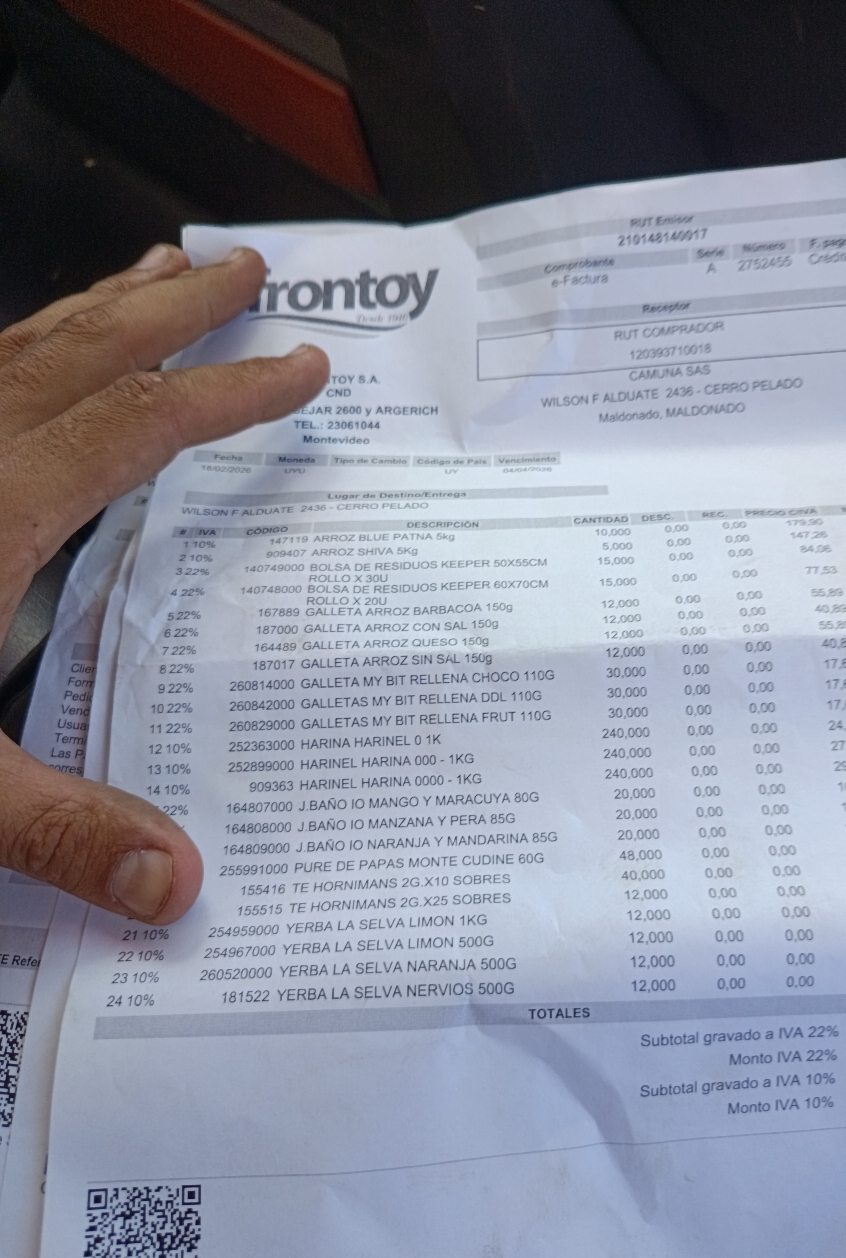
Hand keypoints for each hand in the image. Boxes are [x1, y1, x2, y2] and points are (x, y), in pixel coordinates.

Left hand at [0, 245, 328, 923]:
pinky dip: (27, 345)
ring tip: (157, 274)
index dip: (229, 394)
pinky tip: (33, 358)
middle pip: (85, 349)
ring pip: (20, 342)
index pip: (140, 427)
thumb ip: (60, 832)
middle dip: (175, 306)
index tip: (301, 367)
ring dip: (100, 307)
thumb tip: (176, 883)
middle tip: (245, 269)